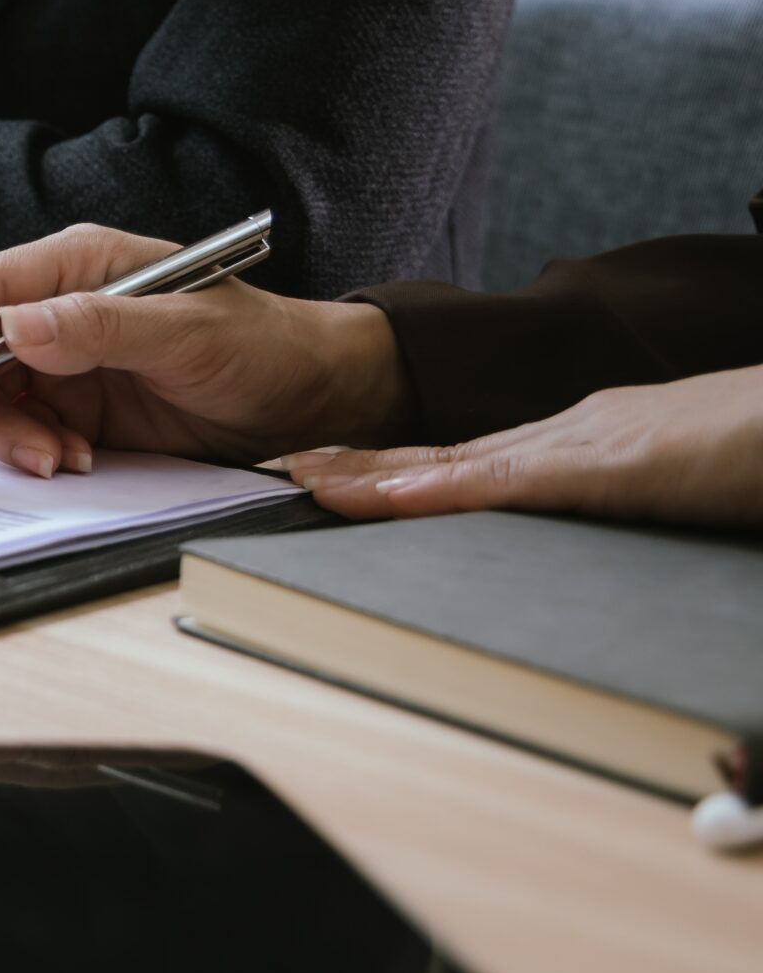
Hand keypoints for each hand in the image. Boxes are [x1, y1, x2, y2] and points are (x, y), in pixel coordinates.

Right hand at [0, 224, 411, 475]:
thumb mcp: (187, 333)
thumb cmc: (261, 344)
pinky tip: (76, 463)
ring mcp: (65, 360)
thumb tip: (15, 326)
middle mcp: (60, 309)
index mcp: (80, 266)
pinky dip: (36, 454)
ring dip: (8, 438)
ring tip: (58, 461)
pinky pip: (25, 431)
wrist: (309, 396)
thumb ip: (100, 326)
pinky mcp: (76, 407)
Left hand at [287, 366, 762, 526]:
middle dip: (366, 465)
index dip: (406, 469)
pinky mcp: (609, 466)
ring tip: (302, 479)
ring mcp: (588, 444)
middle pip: (449, 455)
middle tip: (288, 470)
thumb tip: (613, 538)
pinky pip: (502, 482)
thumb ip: (636, 507)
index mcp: (594, 443)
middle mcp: (576, 433)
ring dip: (376, 475)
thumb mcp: (684, 488)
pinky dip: (433, 491)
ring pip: (457, 463)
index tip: (343, 476)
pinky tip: (378, 498)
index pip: (480, 459)